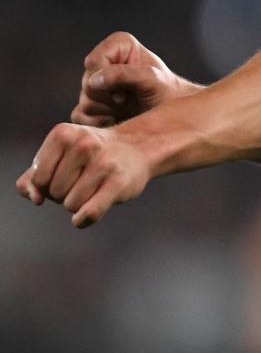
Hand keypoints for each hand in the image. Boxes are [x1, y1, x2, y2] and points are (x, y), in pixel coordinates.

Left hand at [16, 121, 150, 227]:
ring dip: (78, 204)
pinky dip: (84, 219)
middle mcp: (83, 144)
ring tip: (93, 187)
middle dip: (64, 194)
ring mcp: (102, 162)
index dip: (47, 185)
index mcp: (62, 134)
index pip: (38, 179)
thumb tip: (34, 198)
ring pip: (70, 205)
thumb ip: (33, 178)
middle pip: (53, 193)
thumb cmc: (90, 156)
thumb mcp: (59, 156)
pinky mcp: (118, 181)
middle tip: (82, 179)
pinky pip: (89, 213)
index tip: (63, 175)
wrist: (136, 148)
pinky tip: (90, 211)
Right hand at [72, 31, 198, 127]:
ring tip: (126, 111)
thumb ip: (124, 74)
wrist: (172, 117)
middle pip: (88, 83)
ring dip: (105, 111)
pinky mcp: (92, 104)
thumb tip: (94, 80)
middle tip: (127, 103)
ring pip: (84, 101)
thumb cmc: (167, 93)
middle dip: (107, 98)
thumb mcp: (152, 80)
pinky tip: (116, 122)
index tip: (125, 93)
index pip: (94, 62)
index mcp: (118, 45)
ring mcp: (96, 84)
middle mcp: (104, 61)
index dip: (105, 79)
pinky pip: (80, 116)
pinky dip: (97, 123)